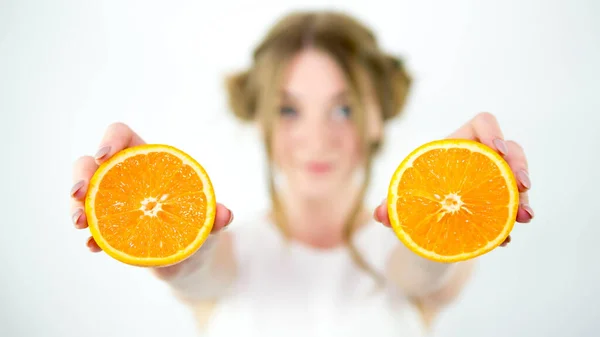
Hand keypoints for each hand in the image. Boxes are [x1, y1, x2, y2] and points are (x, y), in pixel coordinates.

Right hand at [69, 122, 233, 252]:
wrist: (191, 258)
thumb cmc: (198, 226)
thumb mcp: (208, 219)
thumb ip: (215, 215)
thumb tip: (226, 215)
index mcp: (149, 161)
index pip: (122, 136)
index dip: (110, 140)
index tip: (105, 157)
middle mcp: (126, 178)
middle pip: (90, 164)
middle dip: (80, 175)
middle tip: (79, 194)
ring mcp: (113, 203)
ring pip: (84, 195)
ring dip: (77, 208)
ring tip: (82, 225)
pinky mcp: (110, 229)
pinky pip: (92, 228)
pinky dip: (91, 237)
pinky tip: (94, 247)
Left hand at [374, 112, 532, 246]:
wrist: (425, 219)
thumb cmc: (415, 196)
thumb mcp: (403, 199)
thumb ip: (391, 203)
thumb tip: (379, 214)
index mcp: (457, 145)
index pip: (483, 123)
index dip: (494, 132)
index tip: (497, 151)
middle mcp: (480, 158)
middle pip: (511, 150)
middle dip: (520, 167)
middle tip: (522, 187)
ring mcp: (494, 178)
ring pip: (519, 178)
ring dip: (524, 198)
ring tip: (524, 217)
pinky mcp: (499, 201)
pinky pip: (514, 206)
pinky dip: (511, 221)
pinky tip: (505, 239)